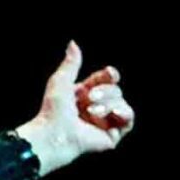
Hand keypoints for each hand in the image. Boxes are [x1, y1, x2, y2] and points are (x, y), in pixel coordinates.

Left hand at [16, 40, 134, 175]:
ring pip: (123, 104)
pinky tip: (113, 113)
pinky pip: (128, 121)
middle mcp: (95, 107)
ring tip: (93, 110)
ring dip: (111, 103)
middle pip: (116, 90)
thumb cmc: (52, 110)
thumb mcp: (61, 81)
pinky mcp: (110, 136)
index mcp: (84, 94)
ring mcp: (103, 122)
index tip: (109, 73)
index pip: (106, 79)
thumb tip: (73, 42)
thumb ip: (71, 63)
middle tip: (90, 97)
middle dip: (106, 91)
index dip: (110, 75)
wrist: (53, 134)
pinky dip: (123, 114)